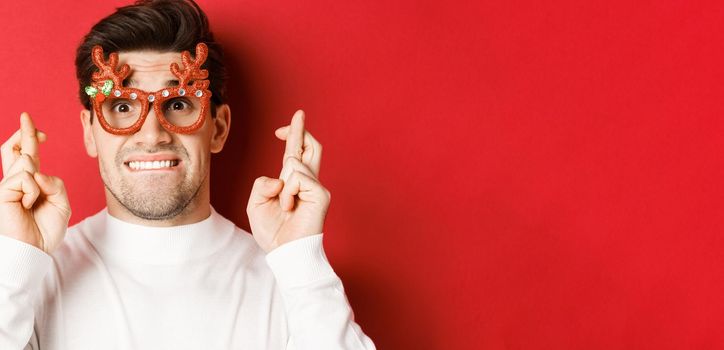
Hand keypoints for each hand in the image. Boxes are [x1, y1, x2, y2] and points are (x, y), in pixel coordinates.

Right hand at [0, 112, 70, 252]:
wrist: (33, 250)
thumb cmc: (45, 230)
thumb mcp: (61, 203)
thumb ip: (55, 183)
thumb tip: (37, 171)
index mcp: (31, 183)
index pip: (27, 155)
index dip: (31, 139)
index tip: (41, 132)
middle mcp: (16, 181)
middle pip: (13, 149)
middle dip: (22, 132)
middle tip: (26, 116)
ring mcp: (7, 186)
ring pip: (26, 163)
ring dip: (38, 181)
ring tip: (32, 203)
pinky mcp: (1, 192)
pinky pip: (24, 178)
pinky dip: (32, 191)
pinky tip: (26, 205)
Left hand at [246, 110, 330, 252]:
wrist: (284, 252)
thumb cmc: (273, 232)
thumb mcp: (255, 203)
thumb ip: (262, 184)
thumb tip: (280, 176)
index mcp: (293, 182)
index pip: (296, 153)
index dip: (293, 135)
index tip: (283, 128)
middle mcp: (308, 182)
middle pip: (311, 147)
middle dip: (301, 129)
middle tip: (299, 113)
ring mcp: (316, 187)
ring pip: (295, 162)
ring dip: (282, 185)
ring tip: (285, 206)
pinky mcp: (321, 195)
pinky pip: (298, 177)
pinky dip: (289, 192)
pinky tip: (291, 207)